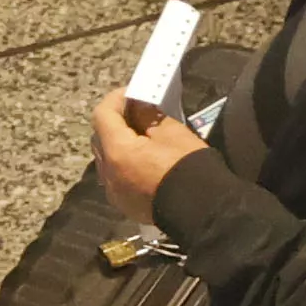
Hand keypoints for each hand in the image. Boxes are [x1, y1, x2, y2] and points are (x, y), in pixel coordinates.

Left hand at [93, 88, 205, 227]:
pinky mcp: (124, 204)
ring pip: (106, 158)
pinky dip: (124, 164)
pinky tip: (144, 161)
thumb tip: (135, 105)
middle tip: (137, 112)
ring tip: (141, 136)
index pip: (102, 115)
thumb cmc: (188, 167)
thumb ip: (146, 115)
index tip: (131, 93)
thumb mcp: (171, 132)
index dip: (115, 99)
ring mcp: (114, 192)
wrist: (205, 212)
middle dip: (115, 121)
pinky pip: (116, 177)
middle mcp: (108, 173)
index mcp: (117, 152)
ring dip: (118, 144)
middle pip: (100, 137)